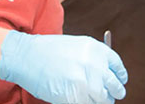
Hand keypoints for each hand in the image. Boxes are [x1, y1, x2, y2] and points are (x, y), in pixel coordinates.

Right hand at [0, 31, 127, 103]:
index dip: (119, 77)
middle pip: (115, 87)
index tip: (118, 82)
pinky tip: (74, 96)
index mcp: (96, 49)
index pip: (118, 68)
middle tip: (108, 96)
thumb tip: (107, 75)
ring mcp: (85, 82)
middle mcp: (94, 65)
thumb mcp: (75, 46)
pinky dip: (83, 102)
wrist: (25, 56)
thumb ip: (92, 59)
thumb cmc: (47, 51)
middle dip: (112, 93)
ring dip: (97, 100)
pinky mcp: (75, 96)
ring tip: (86, 95)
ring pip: (103, 100)